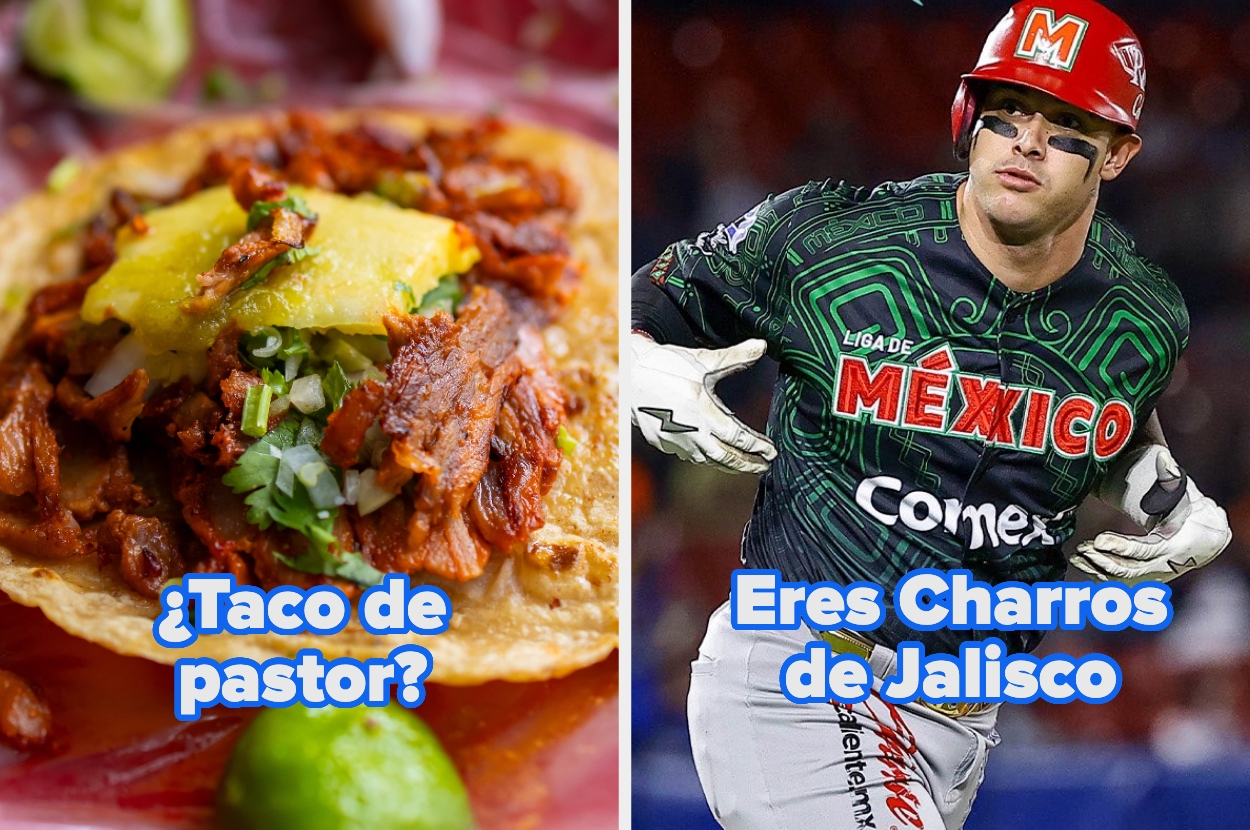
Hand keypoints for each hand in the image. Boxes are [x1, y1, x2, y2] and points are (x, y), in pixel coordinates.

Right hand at [630, 333, 776, 473]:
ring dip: (726, 463)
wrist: (629, 371)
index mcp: (704, 412)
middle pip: (725, 457)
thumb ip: (736, 356)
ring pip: (706, 460)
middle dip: (746, 463)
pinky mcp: (661, 441)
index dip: (758, 447)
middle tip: (763, 465)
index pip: (739, 438)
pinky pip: (687, 454)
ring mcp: (674, 440)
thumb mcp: (704, 359)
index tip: (771, 452)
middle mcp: (691, 432)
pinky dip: (704, 457)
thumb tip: (762, 345)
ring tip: (741, 463)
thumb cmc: (667, 363)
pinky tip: (710, 453)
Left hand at [1071, 447, 1231, 584]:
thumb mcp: (1181, 494)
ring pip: (1121, 580)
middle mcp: (1162, 566)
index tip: (1098, 539)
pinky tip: (1083, 562)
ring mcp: (1152, 576)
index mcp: (1170, 546)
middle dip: (1102, 560)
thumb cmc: (1187, 512)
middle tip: (1082, 547)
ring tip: (1078, 555)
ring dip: (1097, 569)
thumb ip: (1171, 477)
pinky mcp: (1143, 579)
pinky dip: (1099, 576)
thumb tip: (1165, 457)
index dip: (1119, 547)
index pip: (1141, 551)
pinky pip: (1118, 584)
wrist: (1201, 539)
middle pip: (1128, 570)